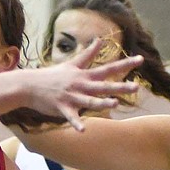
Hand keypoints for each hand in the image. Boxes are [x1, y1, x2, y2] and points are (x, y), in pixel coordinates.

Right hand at [19, 40, 141, 130]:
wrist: (29, 85)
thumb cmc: (51, 75)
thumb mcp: (71, 64)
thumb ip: (88, 54)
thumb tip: (100, 40)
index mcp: (84, 75)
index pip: (109, 68)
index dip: (125, 64)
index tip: (141, 60)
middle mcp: (80, 85)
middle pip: (103, 86)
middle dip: (120, 87)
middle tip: (136, 86)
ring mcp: (71, 97)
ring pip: (89, 101)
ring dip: (101, 103)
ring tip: (114, 104)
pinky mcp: (61, 108)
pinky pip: (71, 117)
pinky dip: (77, 123)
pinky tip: (83, 130)